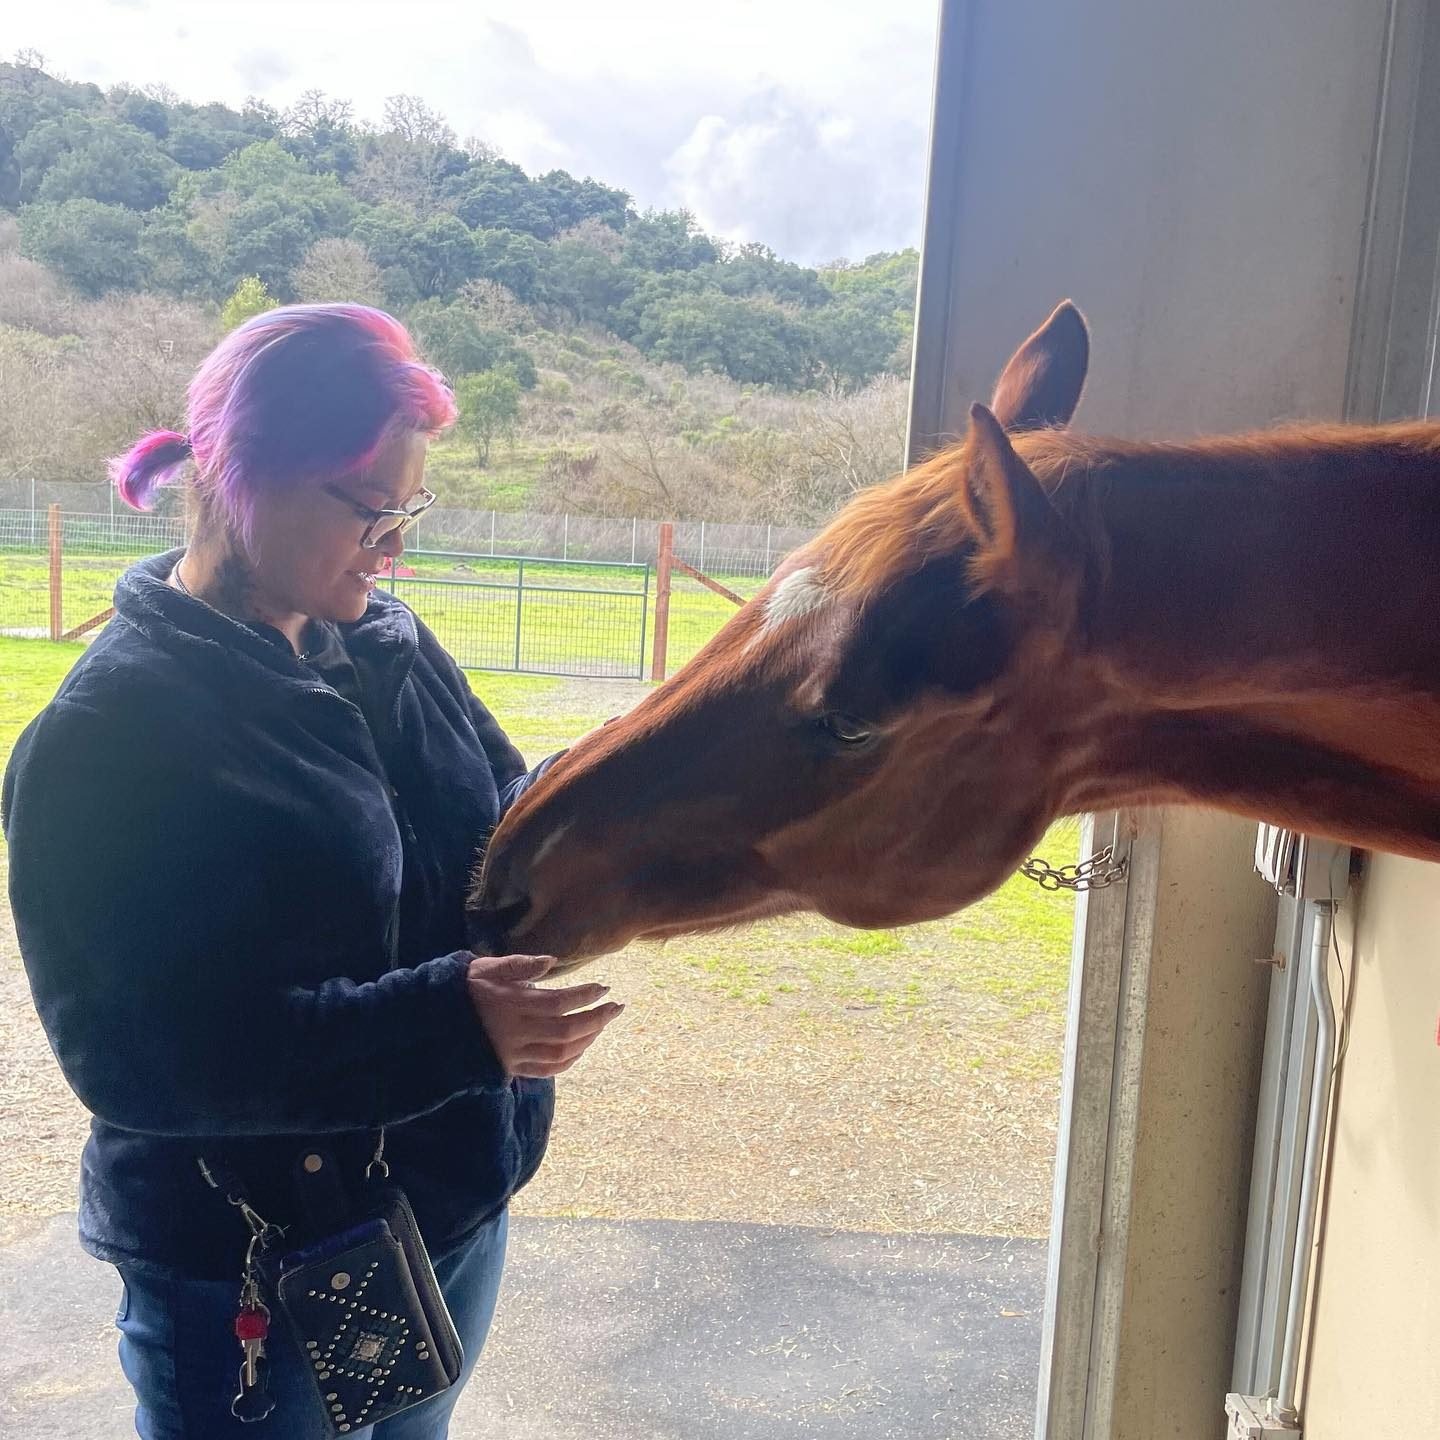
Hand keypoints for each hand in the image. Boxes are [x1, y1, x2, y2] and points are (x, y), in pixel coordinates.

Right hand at [465, 953, 623, 1078]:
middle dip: (597, 1019)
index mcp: (510, 1004)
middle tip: (617, 1007)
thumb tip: (551, 961)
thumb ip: (519, 964)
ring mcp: (513, 1054)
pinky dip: (569, 1061)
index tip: (604, 987)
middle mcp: (515, 1033)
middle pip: (566, 1031)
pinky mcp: (510, 1068)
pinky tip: (581, 1047)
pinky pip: (547, 1071)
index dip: (584, 996)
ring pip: (560, 1054)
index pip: (557, 1003)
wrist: (433, 1023)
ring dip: (588, 1040)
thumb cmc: (463, 988)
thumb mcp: (485, 967)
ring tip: (603, 1023)